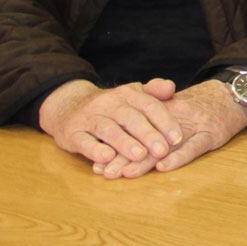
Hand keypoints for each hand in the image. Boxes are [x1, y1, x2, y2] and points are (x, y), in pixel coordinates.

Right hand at [39, 78, 182, 169]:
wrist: (69, 105)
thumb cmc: (112, 105)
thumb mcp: (133, 95)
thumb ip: (154, 93)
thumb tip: (171, 88)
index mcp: (128, 94)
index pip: (150, 106)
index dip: (165, 122)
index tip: (177, 139)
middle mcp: (109, 103)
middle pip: (131, 118)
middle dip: (148, 134)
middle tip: (163, 150)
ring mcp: (90, 118)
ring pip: (108, 129)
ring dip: (125, 143)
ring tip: (140, 155)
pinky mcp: (73, 133)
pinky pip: (84, 141)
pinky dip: (95, 149)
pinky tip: (107, 158)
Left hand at [94, 80, 246, 179]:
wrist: (234, 95)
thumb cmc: (203, 106)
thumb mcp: (176, 109)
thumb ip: (153, 122)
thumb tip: (125, 143)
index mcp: (164, 111)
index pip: (135, 131)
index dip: (117, 148)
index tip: (99, 164)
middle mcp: (175, 118)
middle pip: (145, 139)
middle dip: (124, 157)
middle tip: (105, 173)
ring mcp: (193, 126)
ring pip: (165, 145)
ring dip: (144, 160)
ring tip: (125, 173)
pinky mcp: (211, 134)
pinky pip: (192, 147)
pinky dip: (177, 158)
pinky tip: (163, 167)